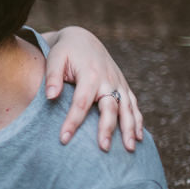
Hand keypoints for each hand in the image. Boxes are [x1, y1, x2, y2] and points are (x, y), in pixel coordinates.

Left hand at [44, 27, 143, 151]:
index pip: (81, 103)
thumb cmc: (65, 51)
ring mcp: (118, 83)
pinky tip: (139, 138)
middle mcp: (108, 80)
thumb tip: (50, 97)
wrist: (82, 39)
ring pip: (127, 109)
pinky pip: (133, 105)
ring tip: (130, 149)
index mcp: (90, 75)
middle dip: (107, 129)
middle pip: (110, 108)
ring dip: (130, 129)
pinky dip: (138, 121)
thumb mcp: (55, 59)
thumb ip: (52, 77)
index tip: (63, 139)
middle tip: (104, 148)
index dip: (72, 122)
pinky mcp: (123, 86)